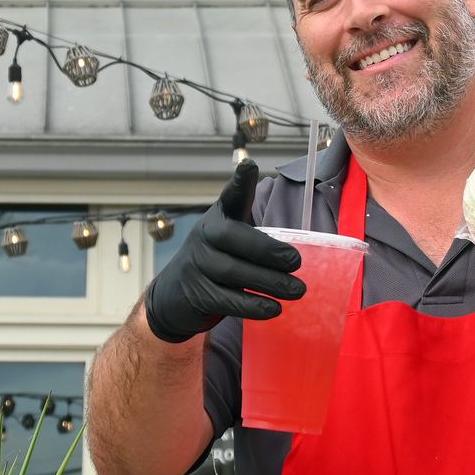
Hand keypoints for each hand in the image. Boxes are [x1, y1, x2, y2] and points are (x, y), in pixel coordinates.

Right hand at [143, 160, 306, 342]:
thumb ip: (257, 236)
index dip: (240, 182)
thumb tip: (300, 249)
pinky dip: (252, 305)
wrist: (174, 296)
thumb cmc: (217, 262)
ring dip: (269, 282)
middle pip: (233, 237)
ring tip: (297, 290)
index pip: (230, 197)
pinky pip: (227, 299)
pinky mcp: (196, 293)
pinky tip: (273, 308)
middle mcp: (204, 235)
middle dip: (267, 250)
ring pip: (233, 271)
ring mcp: (196, 264)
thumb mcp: (231, 241)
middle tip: (296, 262)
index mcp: (218, 217)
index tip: (249, 166)